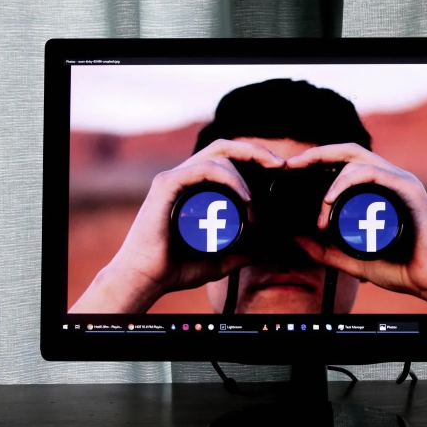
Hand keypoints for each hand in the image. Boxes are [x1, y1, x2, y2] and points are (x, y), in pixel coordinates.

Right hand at [70, 140, 284, 312]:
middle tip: (280, 165)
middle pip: (224, 147)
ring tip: (254, 204)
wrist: (145, 279)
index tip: (279, 171)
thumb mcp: (218, 260)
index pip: (227, 159)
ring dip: (244, 176)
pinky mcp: (166, 185)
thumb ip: (239, 254)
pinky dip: (229, 178)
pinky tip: (244, 197)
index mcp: (194, 187)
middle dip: (255, 151)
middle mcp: (183, 177)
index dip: (254, 158)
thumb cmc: (174, 268)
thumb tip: (264, 250)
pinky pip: (203, 169)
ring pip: (218, 156)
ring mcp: (174, 178)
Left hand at [286, 144, 426, 313]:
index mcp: (378, 189)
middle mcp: (389, 179)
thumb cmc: (401, 268)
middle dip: (316, 154)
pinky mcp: (409, 189)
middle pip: (348, 152)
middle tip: (291, 165)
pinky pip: (372, 173)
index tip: (290, 171)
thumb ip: (324, 250)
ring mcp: (400, 181)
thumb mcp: (351, 259)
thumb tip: (295, 238)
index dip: (316, 160)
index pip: (344, 162)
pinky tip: (330, 200)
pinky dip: (347, 182)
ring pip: (356, 161)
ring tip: (319, 209)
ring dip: (330, 181)